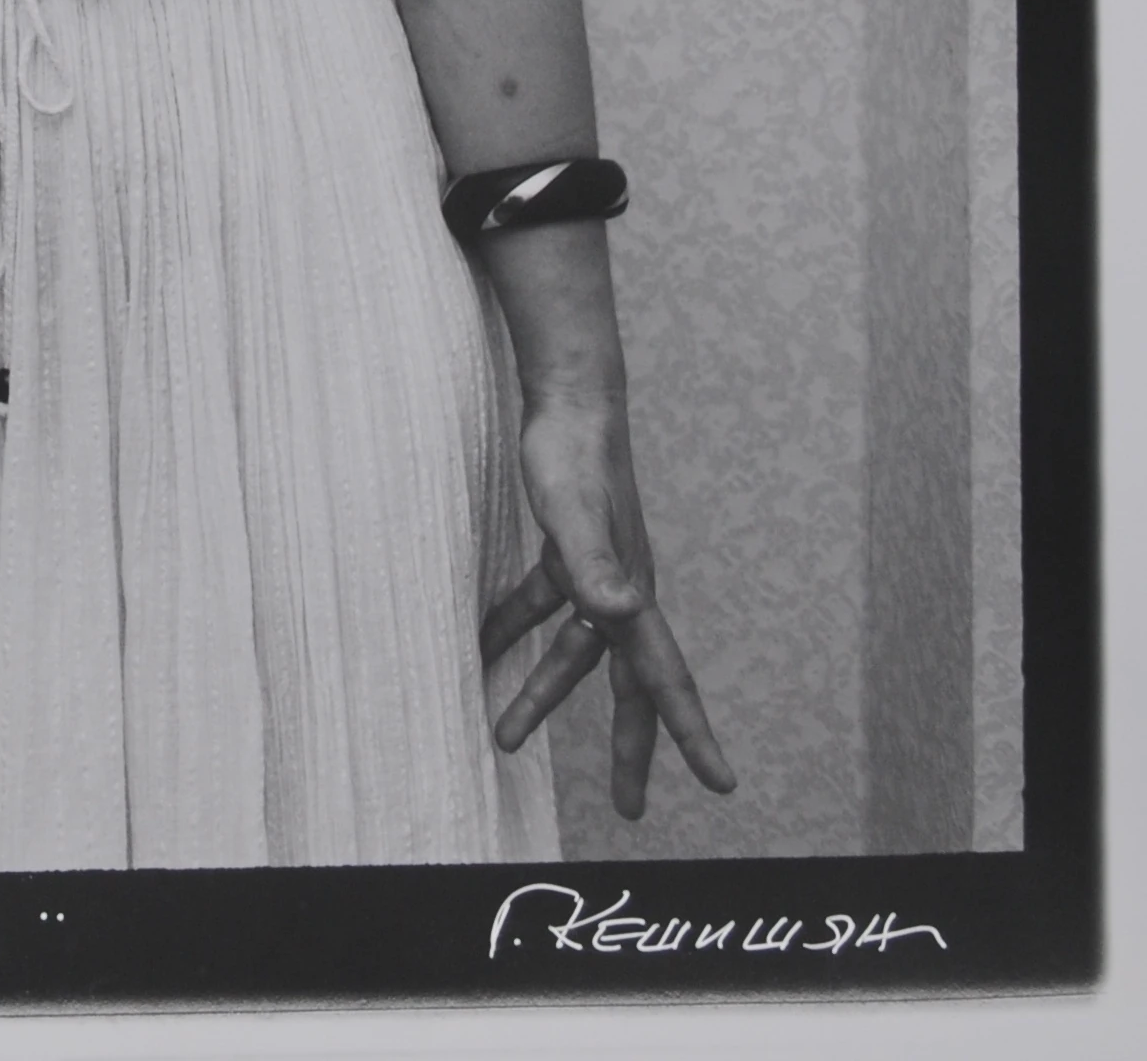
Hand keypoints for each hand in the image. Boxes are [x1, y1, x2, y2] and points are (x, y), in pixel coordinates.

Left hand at [482, 388, 735, 819]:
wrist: (569, 397)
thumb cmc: (573, 454)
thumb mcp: (574, 514)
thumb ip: (595, 566)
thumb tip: (620, 614)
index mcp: (633, 598)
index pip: (666, 681)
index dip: (693, 734)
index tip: (723, 784)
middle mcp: (622, 594)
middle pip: (630, 686)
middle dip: (631, 747)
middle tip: (631, 806)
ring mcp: (595, 574)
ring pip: (575, 654)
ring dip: (545, 695)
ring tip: (506, 738)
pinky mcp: (565, 553)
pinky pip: (542, 609)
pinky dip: (515, 631)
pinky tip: (481, 646)